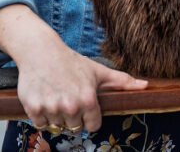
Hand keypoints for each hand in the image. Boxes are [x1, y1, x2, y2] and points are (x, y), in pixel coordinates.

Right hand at [16, 41, 146, 133]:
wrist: (41, 52)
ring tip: (57, 97)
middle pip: (75, 128)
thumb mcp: (98, 71)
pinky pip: (41, 124)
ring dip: (57, 116)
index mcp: (88, 99)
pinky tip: (46, 99)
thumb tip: (146, 85)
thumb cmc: (72, 62)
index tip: (85, 108)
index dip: (90, 118)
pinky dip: (42, 116)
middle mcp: (70, 106)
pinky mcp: (33, 108)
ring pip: (57, 126)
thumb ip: (123, 82)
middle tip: (69, 99)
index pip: (93, 126)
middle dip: (73, 117)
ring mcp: (51, 108)